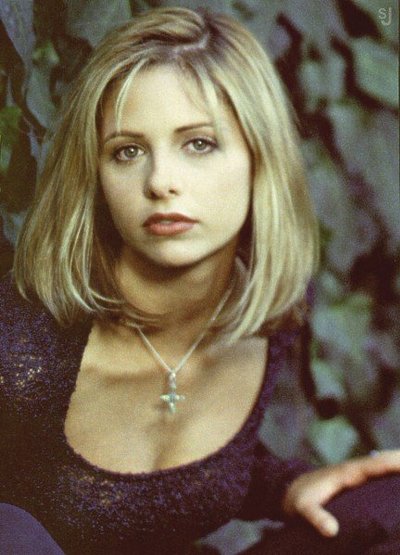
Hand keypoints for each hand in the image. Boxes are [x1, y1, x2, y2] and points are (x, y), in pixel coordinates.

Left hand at [282, 449, 399, 537]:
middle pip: (388, 463)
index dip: (396, 463)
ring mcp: (359, 477)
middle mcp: (358, 471)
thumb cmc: (298, 497)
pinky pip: (382, 478)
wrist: (288, 490)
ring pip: (386, 469)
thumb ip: (315, 517)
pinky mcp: (359, 485)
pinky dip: (395, 477)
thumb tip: (332, 531)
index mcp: (349, 472)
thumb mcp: (302, 508)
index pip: (377, 465)